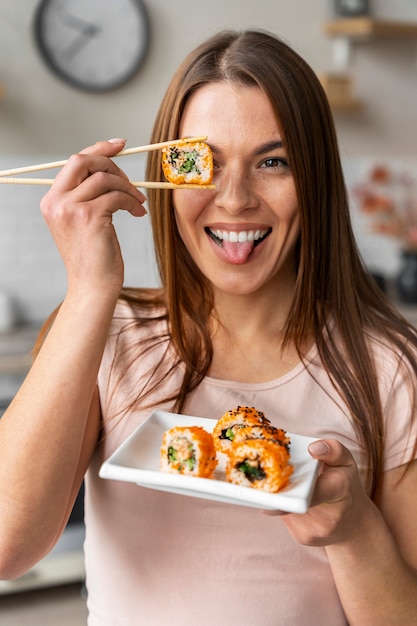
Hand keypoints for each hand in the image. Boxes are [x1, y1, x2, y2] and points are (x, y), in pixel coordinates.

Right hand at [40, 139, 146, 296]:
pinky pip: (115, 196)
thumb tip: (111, 170)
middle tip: (131, 183)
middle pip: (84, 160)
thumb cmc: (93, 257)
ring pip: (104, 178)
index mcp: (52, 201)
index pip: (73, 162)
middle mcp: (56, 202)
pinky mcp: (88, 217)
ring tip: (138, 203)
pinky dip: (131, 201)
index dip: (99, 148)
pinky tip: (137, 212)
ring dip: (127, 188)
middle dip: (112, 164)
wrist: (92, 286)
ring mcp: (70, 209)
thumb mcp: (83, 222)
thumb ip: (87, 197)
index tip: (120, 145)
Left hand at [267, 440, 370, 546]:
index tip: (278, 476)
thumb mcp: (345, 462)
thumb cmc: (346, 486)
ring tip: (289, 484)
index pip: (317, 488)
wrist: (352, 524)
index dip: (296, 484)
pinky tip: (293, 498)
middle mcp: (328, 516)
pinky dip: (284, 504)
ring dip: (281, 493)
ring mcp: (314, 531)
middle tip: (270, 473)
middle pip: (293, 498)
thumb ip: (333, 449)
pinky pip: (284, 515)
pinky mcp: (302, 537)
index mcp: (340, 490)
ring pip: (284, 506)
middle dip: (279, 486)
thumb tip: (312, 448)